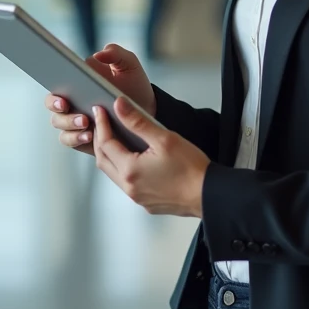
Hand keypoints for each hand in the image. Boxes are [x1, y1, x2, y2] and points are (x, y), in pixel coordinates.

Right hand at [46, 43, 154, 154]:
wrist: (146, 112)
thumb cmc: (133, 85)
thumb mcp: (129, 66)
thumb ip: (116, 53)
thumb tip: (98, 54)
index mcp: (78, 82)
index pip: (57, 83)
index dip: (55, 88)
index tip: (63, 95)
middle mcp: (71, 102)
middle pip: (52, 105)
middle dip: (56, 106)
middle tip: (67, 106)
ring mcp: (75, 121)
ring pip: (60, 124)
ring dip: (69, 123)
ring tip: (86, 122)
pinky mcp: (81, 139)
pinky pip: (70, 140)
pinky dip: (76, 139)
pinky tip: (90, 135)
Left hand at [92, 97, 208, 217]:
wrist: (208, 194)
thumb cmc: (190, 168)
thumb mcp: (164, 138)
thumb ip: (138, 121)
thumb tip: (119, 106)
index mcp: (130, 170)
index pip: (105, 144)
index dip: (102, 124)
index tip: (100, 110)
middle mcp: (129, 187)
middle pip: (103, 160)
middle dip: (100, 140)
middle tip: (103, 123)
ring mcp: (137, 197)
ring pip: (113, 173)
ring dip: (110, 155)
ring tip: (115, 137)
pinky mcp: (146, 202)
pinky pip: (126, 183)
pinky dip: (122, 168)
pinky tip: (132, 158)